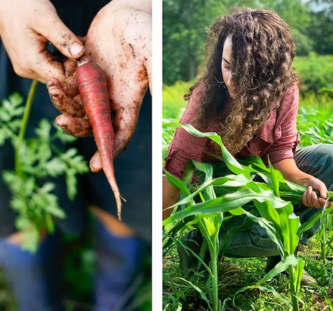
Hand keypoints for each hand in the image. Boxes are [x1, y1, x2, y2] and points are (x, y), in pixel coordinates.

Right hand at [0, 0, 84, 81]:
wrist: (5, 2)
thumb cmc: (23, 7)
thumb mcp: (47, 20)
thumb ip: (64, 38)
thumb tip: (80, 55)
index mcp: (30, 62)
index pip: (63, 79)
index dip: (77, 69)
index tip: (84, 52)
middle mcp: (27, 70)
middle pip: (60, 79)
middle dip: (74, 65)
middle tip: (81, 45)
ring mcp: (26, 68)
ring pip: (57, 73)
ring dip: (69, 61)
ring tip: (73, 42)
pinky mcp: (28, 63)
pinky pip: (50, 67)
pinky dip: (62, 58)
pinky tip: (66, 45)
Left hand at [45, 0, 151, 171]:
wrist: (125, 12)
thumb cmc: (143, 30)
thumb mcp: (150, 51)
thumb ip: (154, 71)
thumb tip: (159, 92)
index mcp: (130, 100)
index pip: (121, 132)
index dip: (110, 150)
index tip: (98, 165)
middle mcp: (112, 98)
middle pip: (94, 125)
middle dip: (78, 129)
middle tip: (61, 122)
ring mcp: (96, 86)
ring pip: (78, 108)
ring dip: (64, 105)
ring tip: (55, 90)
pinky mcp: (83, 73)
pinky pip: (69, 88)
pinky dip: (61, 87)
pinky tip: (56, 78)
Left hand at [302, 177, 329, 208]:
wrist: (307, 182)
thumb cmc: (316, 183)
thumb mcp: (321, 185)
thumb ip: (323, 190)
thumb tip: (324, 197)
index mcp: (325, 198)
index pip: (328, 204)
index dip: (324, 203)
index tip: (321, 199)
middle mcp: (319, 202)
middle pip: (317, 206)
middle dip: (314, 198)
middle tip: (313, 192)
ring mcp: (312, 203)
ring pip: (310, 203)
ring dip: (309, 195)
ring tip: (310, 188)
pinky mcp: (307, 203)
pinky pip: (305, 202)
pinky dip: (305, 196)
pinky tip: (306, 191)